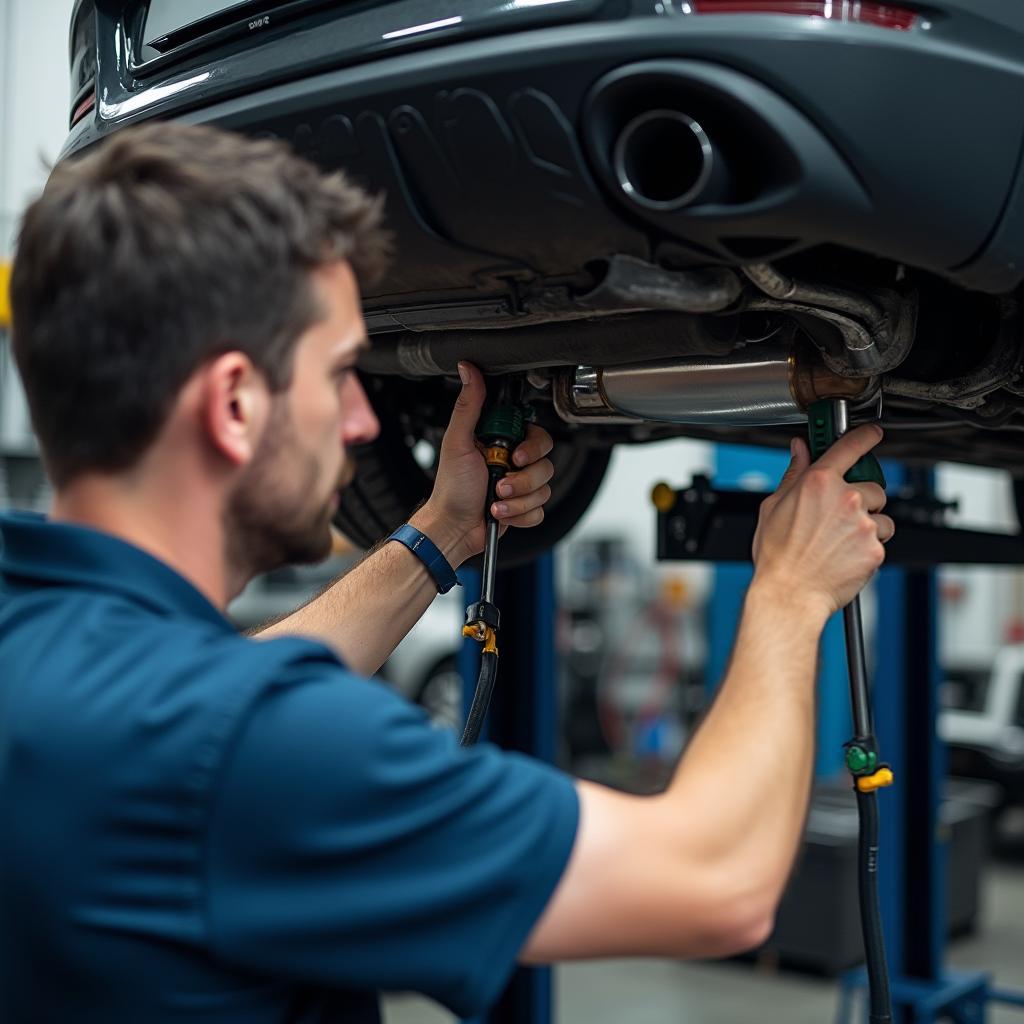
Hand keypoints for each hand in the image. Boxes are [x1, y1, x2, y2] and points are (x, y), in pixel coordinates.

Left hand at [413, 362, 554, 563]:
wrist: (453, 527)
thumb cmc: (451, 487)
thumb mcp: (457, 441)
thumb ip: (468, 405)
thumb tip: (468, 370)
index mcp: (501, 441)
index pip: (535, 434)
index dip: (531, 447)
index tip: (515, 456)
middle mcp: (513, 461)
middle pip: (546, 463)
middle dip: (524, 479)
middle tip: (500, 483)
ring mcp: (520, 484)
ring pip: (544, 489)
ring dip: (517, 499)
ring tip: (495, 502)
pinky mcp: (524, 507)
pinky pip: (540, 510)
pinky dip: (520, 515)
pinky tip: (501, 514)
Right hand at [751, 427, 893, 619]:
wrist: (789, 594)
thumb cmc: (777, 556)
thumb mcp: (773, 506)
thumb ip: (793, 474)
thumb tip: (799, 451)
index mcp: (818, 483)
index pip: (850, 447)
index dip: (865, 436)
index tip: (873, 433)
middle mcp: (845, 499)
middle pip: (872, 487)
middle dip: (862, 499)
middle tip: (840, 516)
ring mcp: (863, 524)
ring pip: (881, 516)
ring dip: (869, 525)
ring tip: (840, 541)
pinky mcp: (875, 548)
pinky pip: (880, 541)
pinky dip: (867, 548)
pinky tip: (845, 556)